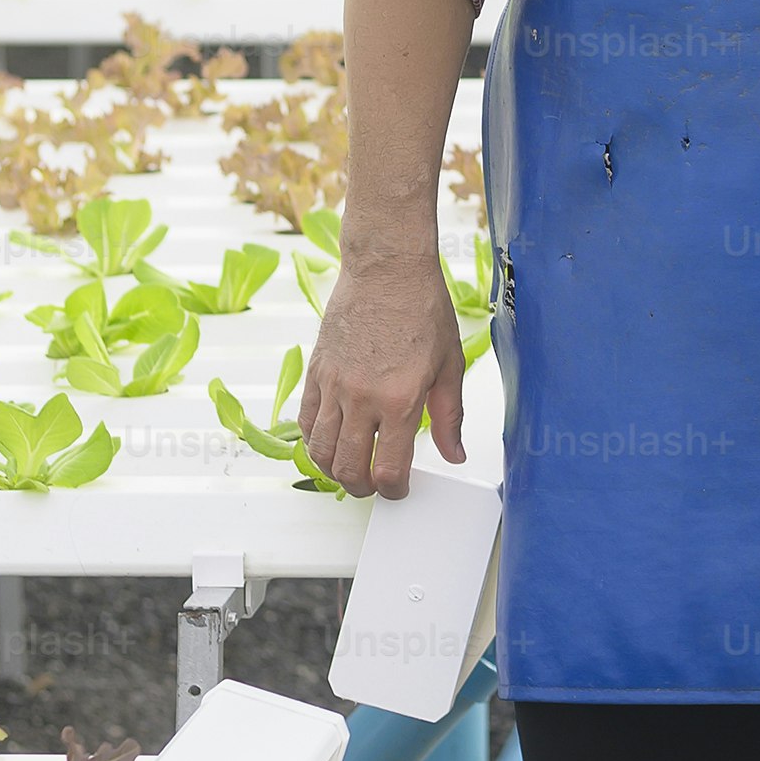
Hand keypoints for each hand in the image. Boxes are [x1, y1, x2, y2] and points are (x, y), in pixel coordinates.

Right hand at [299, 249, 469, 497]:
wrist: (387, 269)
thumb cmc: (422, 308)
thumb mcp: (449, 365)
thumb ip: (449, 416)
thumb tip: (454, 454)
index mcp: (400, 400)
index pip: (388, 470)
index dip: (394, 491)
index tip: (400, 489)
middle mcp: (362, 399)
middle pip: (349, 469)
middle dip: (363, 488)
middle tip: (375, 485)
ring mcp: (333, 386)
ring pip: (320, 451)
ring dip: (334, 471)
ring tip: (351, 469)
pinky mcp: (316, 373)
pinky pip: (305, 422)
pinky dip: (315, 441)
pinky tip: (330, 441)